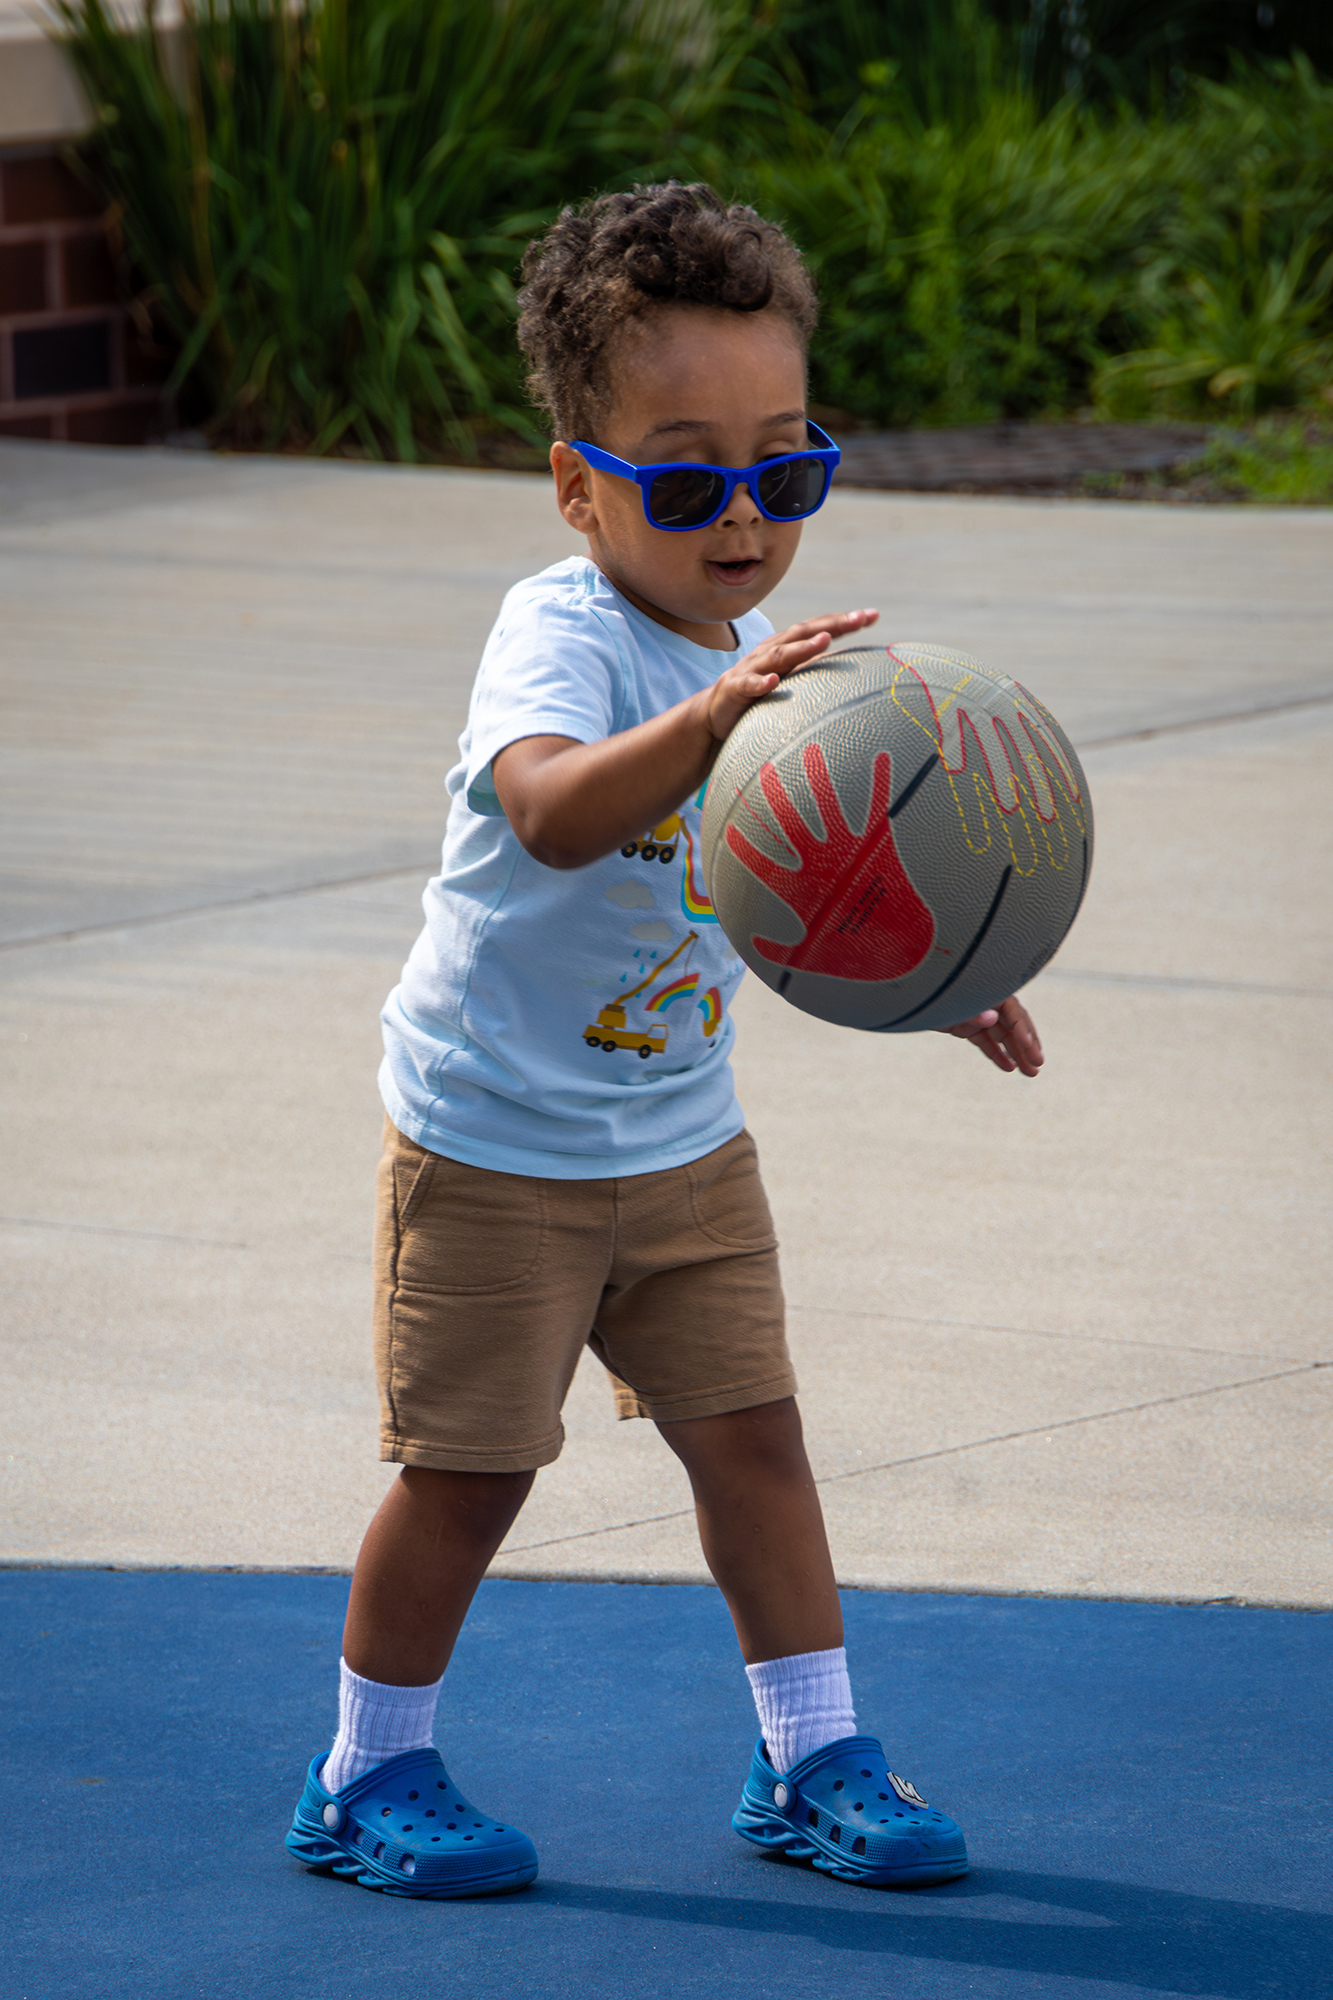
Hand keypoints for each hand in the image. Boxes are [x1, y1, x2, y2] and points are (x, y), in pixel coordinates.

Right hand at [702, 608, 878, 741]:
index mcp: (786, 647)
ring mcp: (752, 669)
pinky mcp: (736, 689)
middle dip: (831, 625)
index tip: (872, 615)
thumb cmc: (760, 695)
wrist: (715, 714)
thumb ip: (816, 671)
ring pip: (780, 655)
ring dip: (802, 647)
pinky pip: (749, 685)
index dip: (843, 621)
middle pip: (802, 633)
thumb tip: (855, 670)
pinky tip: (774, 682)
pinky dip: (762, 683)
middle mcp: (770, 652)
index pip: (818, 628)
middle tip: (858, 619)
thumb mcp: (791, 680)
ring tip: (824, 641)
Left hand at [939, 995, 1042, 1076]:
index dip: (1024, 1031)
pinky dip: (996, 1054)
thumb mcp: (950, 1003)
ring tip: (1031, 1074)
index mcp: (988, 990)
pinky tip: (1009, 1068)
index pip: (1013, 1012)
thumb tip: (991, 1018)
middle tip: (1038, 1067)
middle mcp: (987, 1002)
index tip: (1032, 1051)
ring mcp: (977, 1015)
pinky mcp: (966, 1027)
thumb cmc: (930, 993)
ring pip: (1002, 1036)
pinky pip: (985, 1042)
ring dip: (1017, 1054)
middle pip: (1013, 1025)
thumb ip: (970, 1011)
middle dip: (1027, 1046)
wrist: (905, 995)